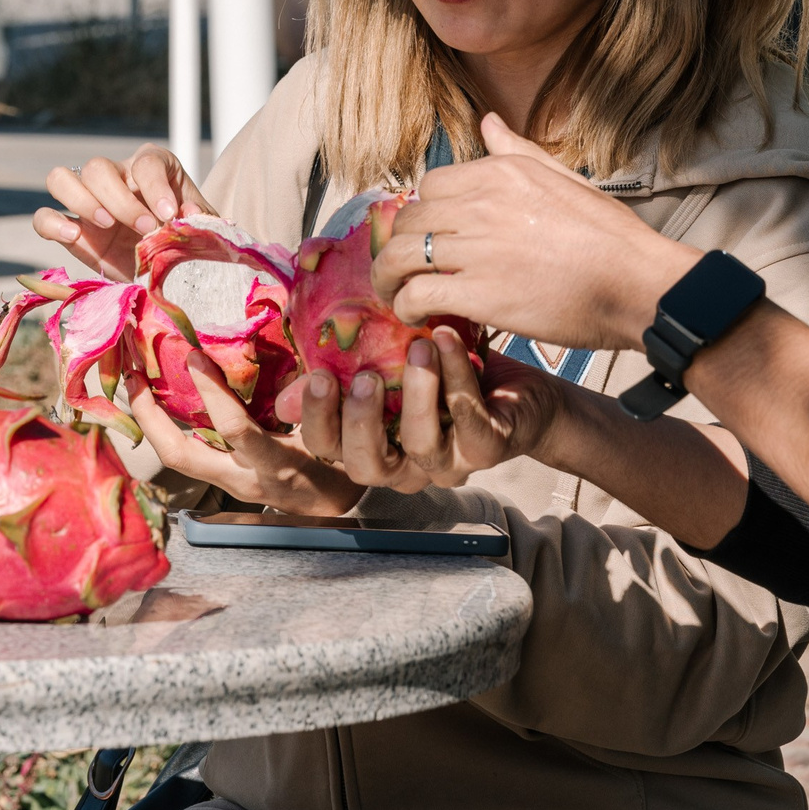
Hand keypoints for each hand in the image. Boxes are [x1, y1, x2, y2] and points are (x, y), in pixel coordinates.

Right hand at [32, 144, 213, 280]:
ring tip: (107, 225)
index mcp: (152, 167)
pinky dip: (53, 224)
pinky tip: (75, 238)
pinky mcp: (71, 230)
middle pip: (98, 167)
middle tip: (144, 227)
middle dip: (120, 199)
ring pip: (61, 178)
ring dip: (82, 201)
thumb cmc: (187, 241)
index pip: (146, 162)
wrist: (171, 270)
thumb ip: (199, 221)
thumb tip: (187, 214)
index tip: (169, 214)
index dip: (155, 186)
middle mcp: (115, 176)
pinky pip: (43, 216)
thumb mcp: (201, 230)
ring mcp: (88, 201)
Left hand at [128, 347, 360, 517]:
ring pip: (177, 457)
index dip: (212, 392)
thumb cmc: (340, 467)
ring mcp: (229, 484)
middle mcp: (244, 478)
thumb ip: (311, 401)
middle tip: (135, 377)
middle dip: (151, 416)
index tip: (195, 356)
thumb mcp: (337, 433)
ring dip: (152, 421)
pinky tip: (165, 400)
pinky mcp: (224, 481)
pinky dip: (172, 426)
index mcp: (276, 464)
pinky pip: (189, 453)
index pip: (235, 430)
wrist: (334, 515)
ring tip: (138, 384)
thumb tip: (291, 349)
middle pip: (180, 455)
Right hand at [301, 331, 570, 492]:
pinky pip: (470, 423)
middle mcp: (406, 466)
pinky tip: (449, 343)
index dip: (316, 421)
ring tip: (417, 346)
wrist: (521, 393)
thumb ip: (347, 374)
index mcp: (374, 448)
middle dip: (360, 422)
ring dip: (416, 393)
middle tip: (363, 377)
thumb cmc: (446, 376)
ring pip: (421, 445)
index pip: (329, 451)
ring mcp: (448, 463)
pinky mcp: (487, 450)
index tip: (318, 376)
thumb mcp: (390, 370)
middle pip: (367, 467)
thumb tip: (287, 380)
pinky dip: (457, 380)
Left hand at [375, 115, 696, 347]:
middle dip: (400, 247)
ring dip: (388, 279)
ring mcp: (478, 248)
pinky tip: (418, 316)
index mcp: (501, 172)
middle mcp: (482, 204)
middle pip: (409, 221)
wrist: (637, 282)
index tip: (433, 238)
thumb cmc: (610, 235)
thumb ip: (518, 150)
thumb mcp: (563, 177)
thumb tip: (488, 121)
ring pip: (400, 256)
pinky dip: (407, 307)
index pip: (430, 186)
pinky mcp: (479, 293)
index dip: (425, 215)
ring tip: (396, 296)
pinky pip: (417, 293)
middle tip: (408, 270)